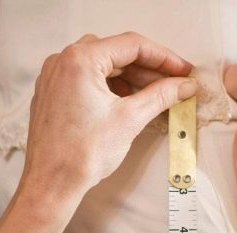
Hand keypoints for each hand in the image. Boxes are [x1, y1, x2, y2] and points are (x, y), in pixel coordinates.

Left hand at [25, 32, 196, 193]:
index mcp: (80, 60)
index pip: (131, 45)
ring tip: (157, 94)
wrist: (52, 183)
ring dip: (131, 77)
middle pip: (117, 52)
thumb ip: (161, 96)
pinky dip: (112, 86)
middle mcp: (63, 61)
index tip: (183, 70)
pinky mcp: (54, 93)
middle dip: (149, 68)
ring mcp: (55, 77)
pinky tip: (130, 101)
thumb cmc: (82, 154)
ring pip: (103, 65)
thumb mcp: (130, 119)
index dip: (164, 57)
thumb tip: (184, 85)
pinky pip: (88, 79)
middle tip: (174, 82)